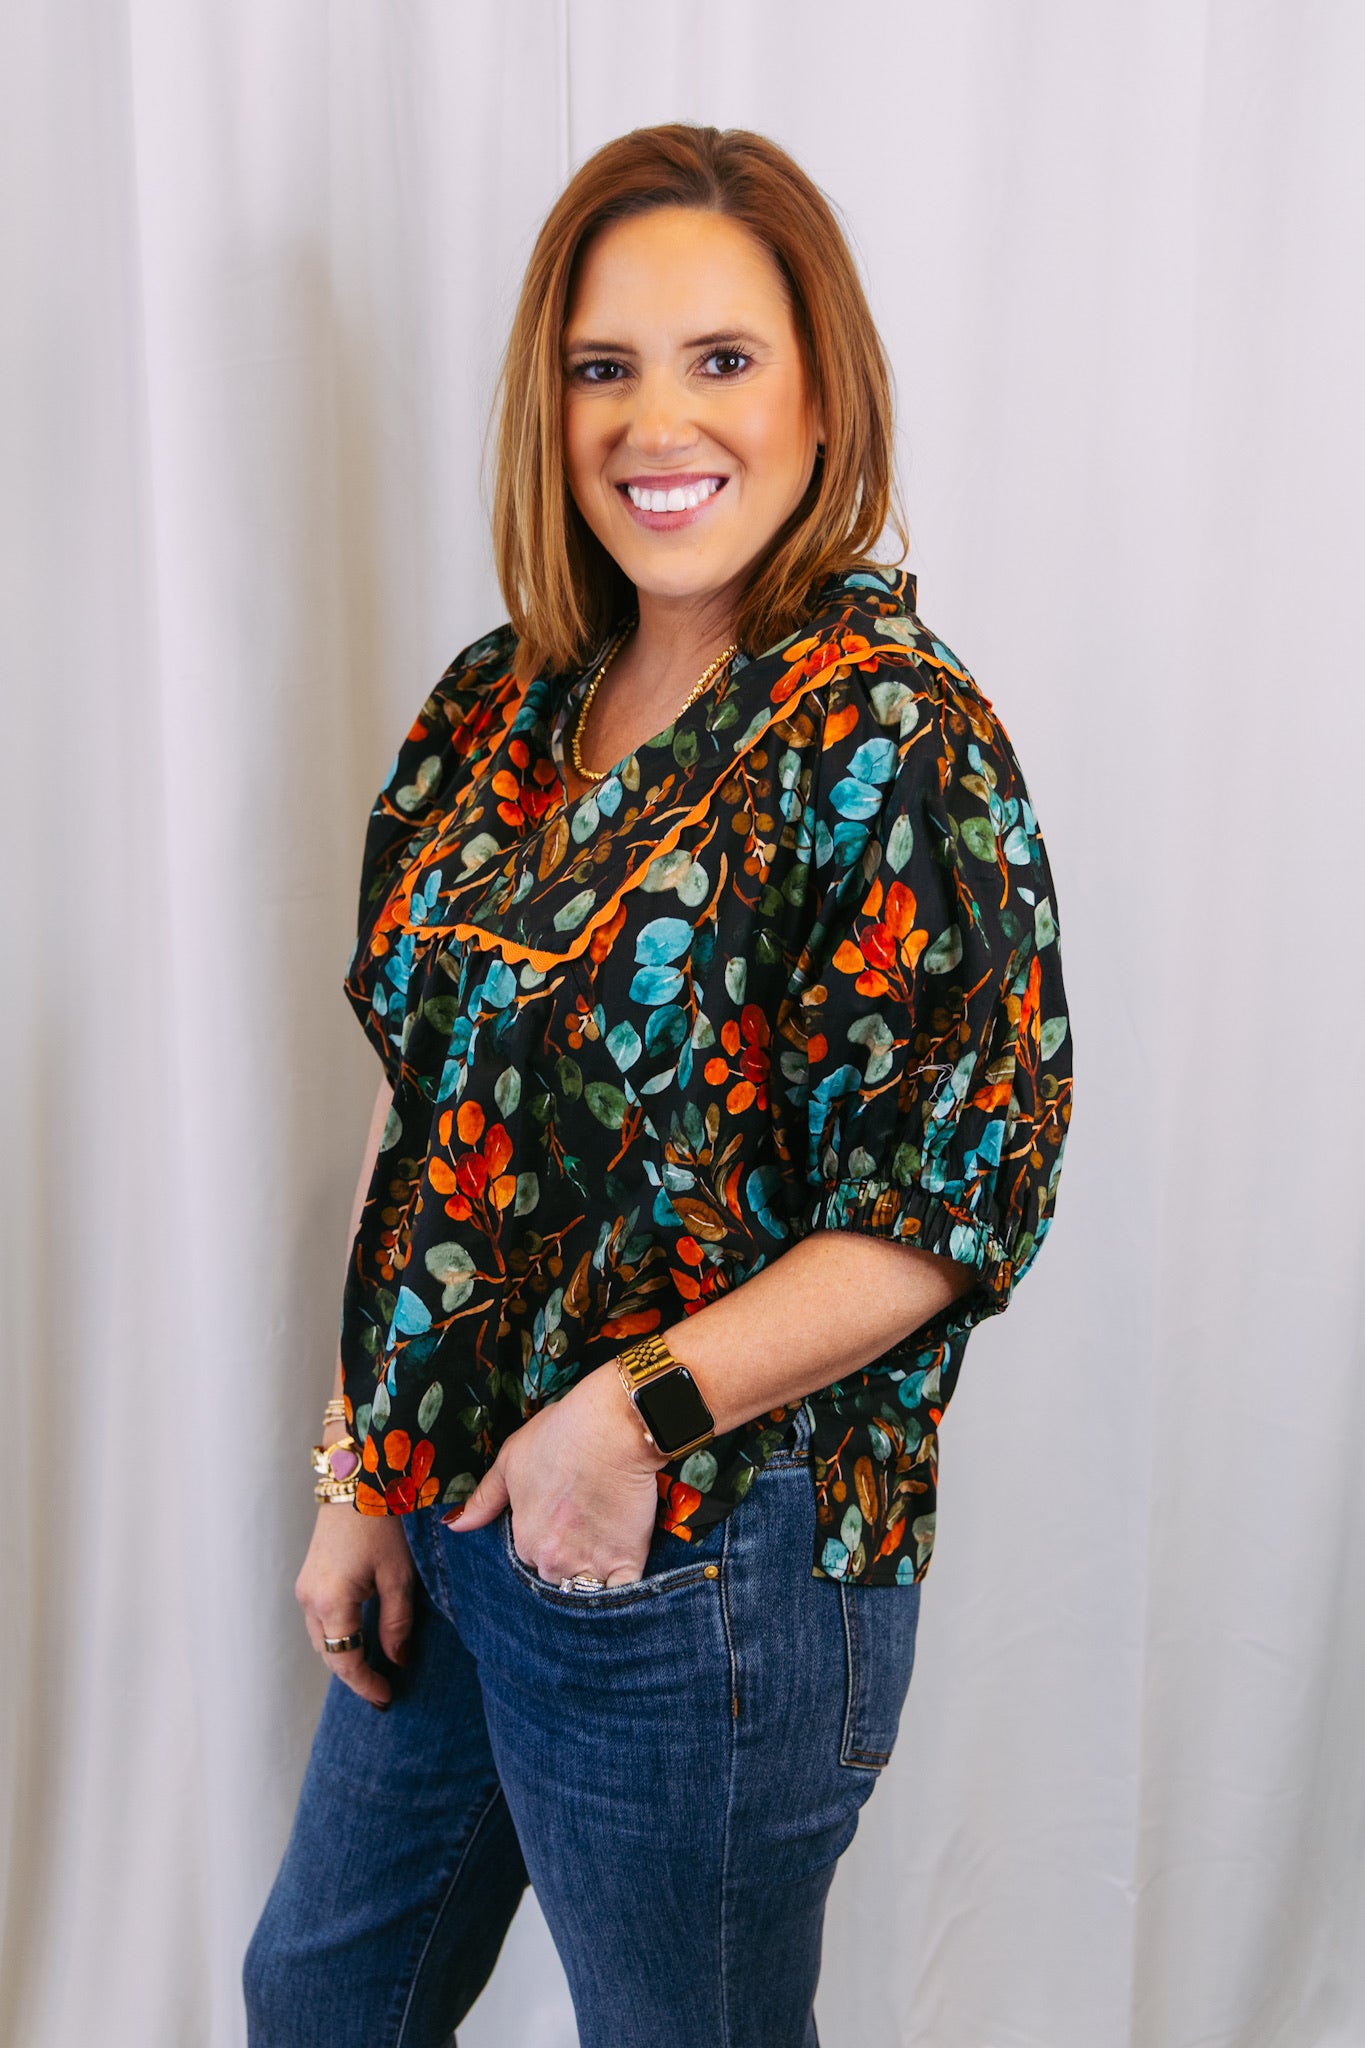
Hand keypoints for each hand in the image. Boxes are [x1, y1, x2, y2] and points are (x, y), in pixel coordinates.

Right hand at [295, 1502, 414, 1708]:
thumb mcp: (399, 1575)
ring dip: (343, 1655)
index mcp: (331, 1601)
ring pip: (320, 1637)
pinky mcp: (309, 1575)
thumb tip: (398, 1660)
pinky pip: (319, 1619)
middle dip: (353, 1674)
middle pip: (328, 1652)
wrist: (358, 1476)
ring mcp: (305, 1586)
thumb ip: (397, 1622)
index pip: (344, 1659)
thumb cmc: (383, 1522)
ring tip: (373, 1670)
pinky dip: (337, 1634)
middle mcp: (309, 1598)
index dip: (365, 1684)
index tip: (386, 1699)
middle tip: (382, 1691)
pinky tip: (359, 1637)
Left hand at [447, 1363, 664, 1586]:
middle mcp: (552, 1561)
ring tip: (605, 1540)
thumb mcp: (510, 1461)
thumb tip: (452, 1526)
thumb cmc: (560, 1435)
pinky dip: (620, 1589)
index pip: (531, 1558)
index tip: (561, 1518)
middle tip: (585, 1526)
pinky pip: (620, 1593)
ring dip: (592, 1574)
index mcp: (524, 1541)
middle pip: (558, 1576)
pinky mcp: (627, 1563)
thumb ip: (483, 1500)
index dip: (546, 1539)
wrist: (612, 1427)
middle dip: (567, 1559)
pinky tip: (623, 1562)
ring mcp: (591, 1565)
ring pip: (587, 1588)